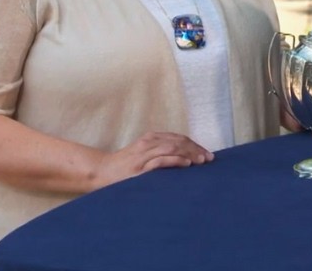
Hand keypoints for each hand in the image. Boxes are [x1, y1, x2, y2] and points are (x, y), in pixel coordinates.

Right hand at [91, 131, 212, 189]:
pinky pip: (161, 160)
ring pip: (172, 148)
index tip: (207, 154)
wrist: (101, 171)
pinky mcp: (139, 167)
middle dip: (196, 149)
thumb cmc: (125, 167)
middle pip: (179, 142)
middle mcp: (149, 143)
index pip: (179, 139)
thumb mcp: (144, 156)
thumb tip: (185, 160)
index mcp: (151, 138)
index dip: (195, 145)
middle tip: (210, 159)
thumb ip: (161, 154)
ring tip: (202, 161)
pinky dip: (176, 160)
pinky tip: (186, 164)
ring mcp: (144, 154)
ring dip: (190, 154)